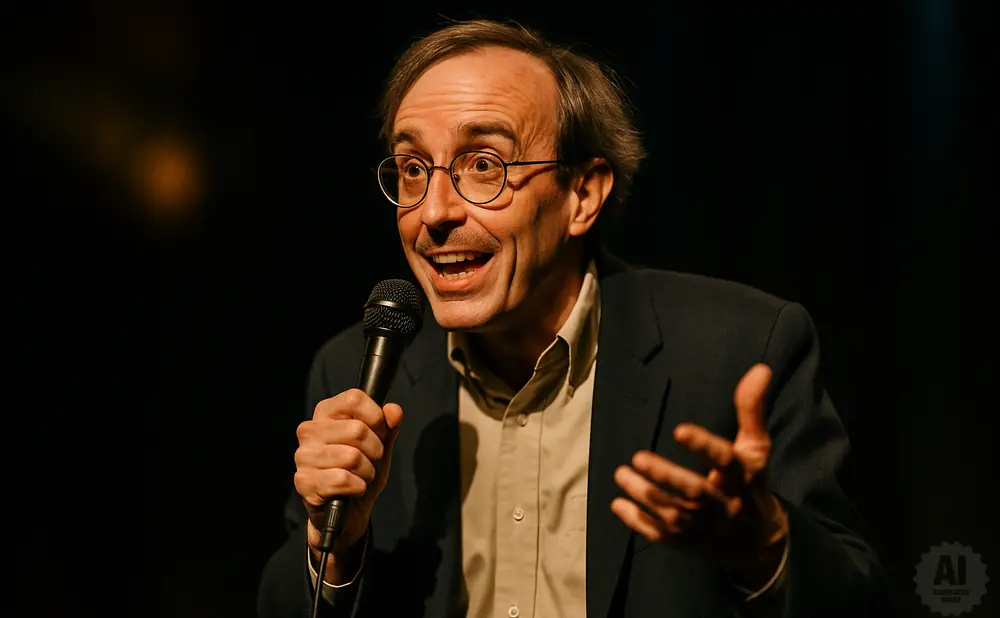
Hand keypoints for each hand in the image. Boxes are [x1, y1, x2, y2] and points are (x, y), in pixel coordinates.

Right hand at [294, 389, 402, 576]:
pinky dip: (357, 487)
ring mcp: (303, 456)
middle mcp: (309, 430)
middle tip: (369, 460)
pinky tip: (351, 490)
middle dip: (374, 450)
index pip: (354, 398)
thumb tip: (394, 411)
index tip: (379, 432)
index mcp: (326, 413)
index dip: (376, 417)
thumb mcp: (381, 445)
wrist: (349, 512)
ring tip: (360, 476)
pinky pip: (343, 480)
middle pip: (357, 430)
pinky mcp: (304, 482)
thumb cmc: (361, 471)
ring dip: (367, 471)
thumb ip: (389, 426)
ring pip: (352, 457)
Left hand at [611, 364, 787, 578]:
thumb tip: (760, 368)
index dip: (704, 446)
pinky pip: (663, 538)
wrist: (759, 543)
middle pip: (697, 494)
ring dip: (645, 496)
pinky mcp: (691, 546)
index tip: (679, 429)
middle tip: (637, 457)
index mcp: (744, 478)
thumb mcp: (756, 448)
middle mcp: (727, 506)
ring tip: (620, 474)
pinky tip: (618, 505)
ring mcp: (707, 530)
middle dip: (667, 477)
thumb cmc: (751, 484)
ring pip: (675, 515)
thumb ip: (751, 410)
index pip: (726, 461)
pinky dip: (640, 523)